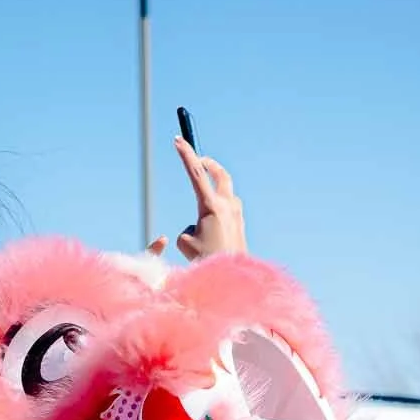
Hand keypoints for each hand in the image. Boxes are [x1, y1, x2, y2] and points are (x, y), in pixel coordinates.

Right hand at [173, 140, 246, 260]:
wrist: (232, 280)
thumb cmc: (206, 261)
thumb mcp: (186, 243)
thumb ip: (189, 229)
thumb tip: (198, 227)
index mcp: (212, 207)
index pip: (197, 173)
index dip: (186, 155)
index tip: (178, 140)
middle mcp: (228, 206)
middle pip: (219, 173)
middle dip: (208, 164)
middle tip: (199, 160)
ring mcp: (237, 214)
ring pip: (225, 192)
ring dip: (214, 190)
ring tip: (203, 205)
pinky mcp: (241, 224)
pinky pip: (229, 208)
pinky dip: (219, 209)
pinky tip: (213, 228)